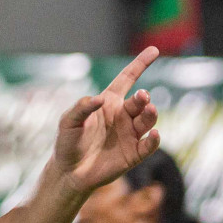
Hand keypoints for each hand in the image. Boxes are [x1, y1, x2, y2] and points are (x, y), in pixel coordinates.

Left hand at [49, 47, 161, 194]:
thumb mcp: (67, 122)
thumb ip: (80, 108)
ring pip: (147, 120)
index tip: (154, 50)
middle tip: (142, 97)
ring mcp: (130, 134)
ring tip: (148, 109)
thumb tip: (99, 99)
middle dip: (143, 97)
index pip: (127, 79)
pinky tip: (155, 134)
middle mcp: (123, 116)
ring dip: (150, 114)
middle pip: (139, 101)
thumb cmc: (67, 142)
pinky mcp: (134, 154)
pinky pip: (149, 145)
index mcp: (109, 102)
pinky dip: (154, 140)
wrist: (69, 172)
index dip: (140, 65)